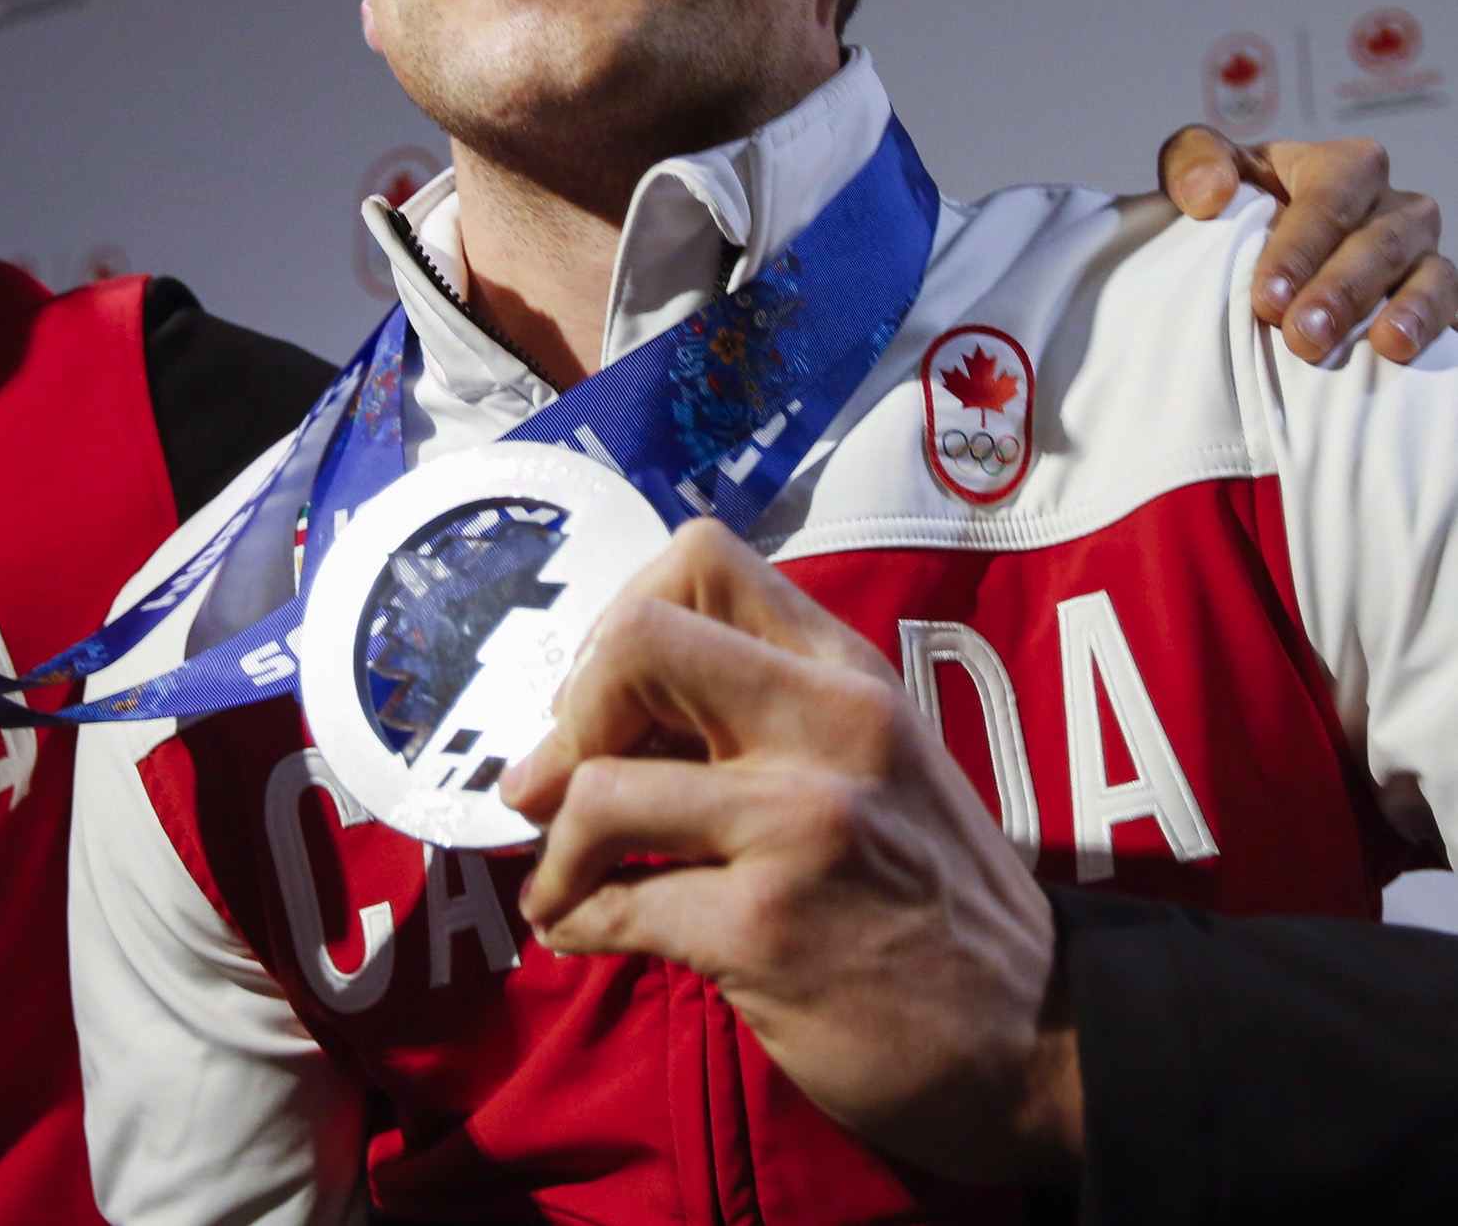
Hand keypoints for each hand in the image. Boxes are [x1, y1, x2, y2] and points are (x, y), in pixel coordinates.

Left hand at [500, 521, 1077, 1187]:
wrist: (1041, 1038)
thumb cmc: (927, 892)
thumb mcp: (865, 763)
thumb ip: (747, 717)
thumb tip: (578, 718)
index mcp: (847, 672)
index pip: (702, 557)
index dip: (620, 618)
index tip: (611, 699)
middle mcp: (830, 726)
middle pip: (634, 643)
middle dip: (567, 718)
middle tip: (558, 783)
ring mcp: (800, 826)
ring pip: (597, 789)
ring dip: (553, 852)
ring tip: (561, 883)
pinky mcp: (766, 929)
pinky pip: (613, 905)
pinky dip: (573, 920)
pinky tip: (582, 932)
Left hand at [1159, 127, 1454, 362]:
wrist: (1254, 250)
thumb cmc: (1232, 205)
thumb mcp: (1199, 169)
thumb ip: (1192, 161)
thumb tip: (1211, 192)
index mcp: (1340, 166)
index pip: (1328, 200)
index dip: (1299, 249)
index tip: (1268, 297)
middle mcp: (1390, 203)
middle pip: (1377, 242)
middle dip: (1340, 291)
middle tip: (1304, 335)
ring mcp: (1419, 248)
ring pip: (1423, 272)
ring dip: (1396, 310)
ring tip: (1374, 345)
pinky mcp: (1435, 291)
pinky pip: (1447, 304)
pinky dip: (1429, 324)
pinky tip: (1402, 348)